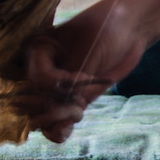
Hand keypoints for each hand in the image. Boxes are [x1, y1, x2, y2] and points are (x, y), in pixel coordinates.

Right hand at [18, 0, 148, 142]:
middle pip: (33, 102)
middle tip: (80, 102)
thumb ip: (79, 76)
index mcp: (39, 50)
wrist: (127, 28)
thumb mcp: (91, 48)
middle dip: (55, 106)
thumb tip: (73, 103)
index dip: (60, 85)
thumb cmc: (107, 28)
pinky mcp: (67, 102)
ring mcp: (52, 89)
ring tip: (77, 112)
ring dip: (57, 119)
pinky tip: (66, 129)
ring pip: (39, 117)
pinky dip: (57, 130)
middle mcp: (39, 71)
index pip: (38, 79)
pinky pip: (53, 125)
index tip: (85, 77)